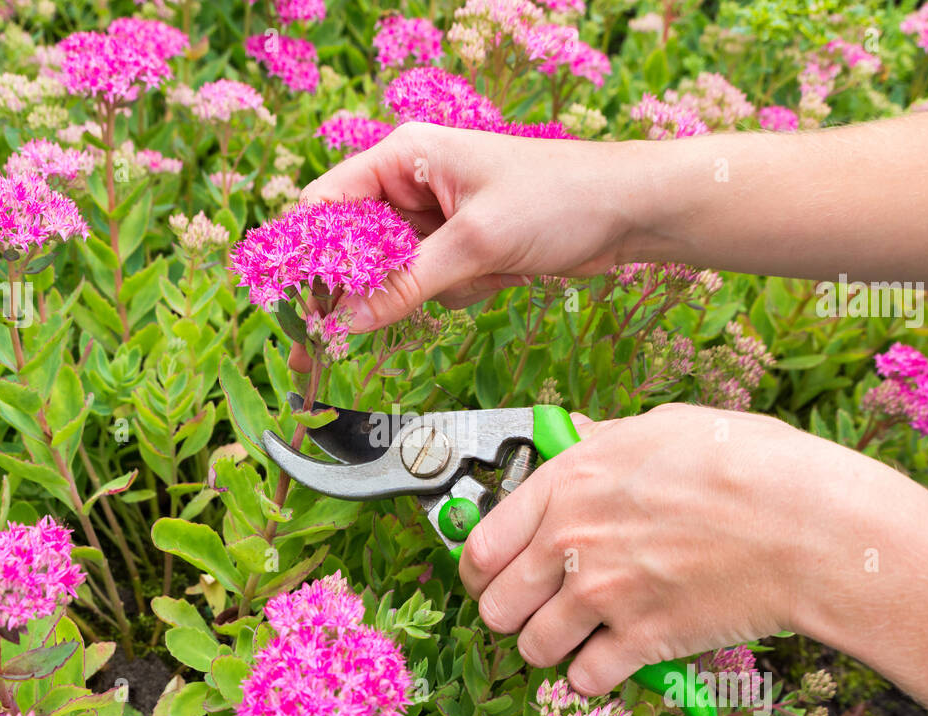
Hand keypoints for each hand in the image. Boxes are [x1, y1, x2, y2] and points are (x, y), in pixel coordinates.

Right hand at [299, 123, 645, 334]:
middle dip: (360, 291)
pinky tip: (500, 276)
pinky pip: (433, 285)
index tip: (298, 306)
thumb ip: (406, 283)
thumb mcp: (475, 242)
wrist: (628, 213)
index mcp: (404, 156)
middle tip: (323, 348)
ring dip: (430, 290)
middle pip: (355, 247)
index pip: (328, 204)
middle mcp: (412, 183)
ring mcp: (437, 219)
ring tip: (481, 273)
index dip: (308, 254)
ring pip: (395, 274)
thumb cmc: (558, 199)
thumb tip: (347, 321)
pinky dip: (459, 292)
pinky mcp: (461, 248)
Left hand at [457, 404, 840, 696]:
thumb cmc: (748, 465)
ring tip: (582, 634)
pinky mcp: (639, 642)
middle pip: (494, 607)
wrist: (808, 526)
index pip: (480, 545)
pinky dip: (595, 676)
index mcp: (567, 484)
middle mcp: (569, 543)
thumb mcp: (663, 428)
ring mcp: (601, 596)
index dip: (479, 570)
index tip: (491, 578)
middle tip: (538, 611)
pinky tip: (618, 655)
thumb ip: (605, 439)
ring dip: (552, 648)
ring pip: (532, 649)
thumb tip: (578, 435)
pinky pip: (583, 680)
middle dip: (512, 613)